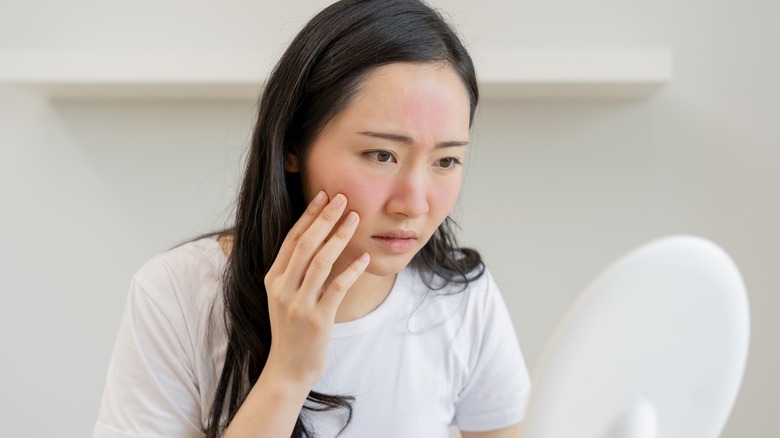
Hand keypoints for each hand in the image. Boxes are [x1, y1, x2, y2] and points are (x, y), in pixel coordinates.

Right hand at [263, 191, 368, 387]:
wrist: (287, 369)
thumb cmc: (290, 330)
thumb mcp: (283, 296)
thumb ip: (293, 271)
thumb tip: (315, 239)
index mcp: (273, 278)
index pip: (292, 239)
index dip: (309, 215)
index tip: (324, 196)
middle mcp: (282, 288)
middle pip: (306, 244)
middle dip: (325, 218)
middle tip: (343, 198)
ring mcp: (299, 304)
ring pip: (321, 262)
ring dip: (340, 237)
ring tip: (356, 219)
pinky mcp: (317, 319)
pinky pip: (337, 287)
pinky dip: (352, 270)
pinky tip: (364, 257)